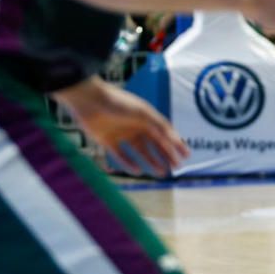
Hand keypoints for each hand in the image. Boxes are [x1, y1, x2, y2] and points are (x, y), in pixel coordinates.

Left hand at [54, 78, 187, 176]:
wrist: (89, 100)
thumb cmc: (119, 103)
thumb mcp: (143, 114)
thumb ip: (160, 126)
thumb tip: (176, 140)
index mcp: (146, 117)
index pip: (165, 133)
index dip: (177, 144)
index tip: (186, 156)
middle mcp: (135, 126)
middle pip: (154, 143)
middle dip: (166, 155)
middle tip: (175, 168)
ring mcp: (121, 133)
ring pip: (140, 151)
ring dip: (151, 161)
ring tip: (160, 172)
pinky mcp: (106, 140)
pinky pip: (120, 155)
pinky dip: (128, 163)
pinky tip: (137, 171)